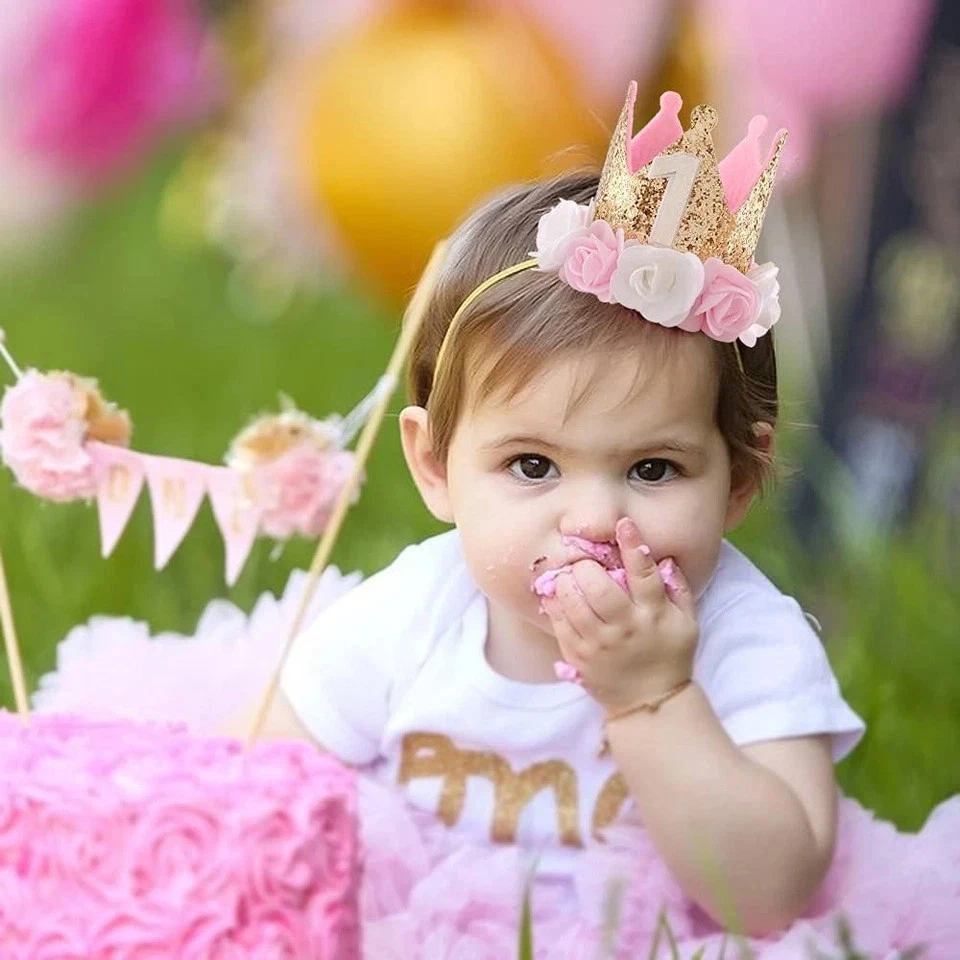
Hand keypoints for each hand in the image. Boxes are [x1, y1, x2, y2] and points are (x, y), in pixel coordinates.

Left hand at [542, 518, 697, 711]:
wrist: (650, 701)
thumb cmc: (671, 655)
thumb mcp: (687, 622)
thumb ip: (678, 588)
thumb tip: (664, 558)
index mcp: (653, 614)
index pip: (644, 574)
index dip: (633, 546)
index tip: (623, 524)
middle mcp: (625, 628)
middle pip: (599, 588)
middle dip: (587, 567)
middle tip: (585, 562)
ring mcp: (599, 644)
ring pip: (574, 604)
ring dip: (566, 583)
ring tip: (567, 576)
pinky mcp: (579, 656)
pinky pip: (560, 625)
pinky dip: (555, 605)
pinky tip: (556, 595)